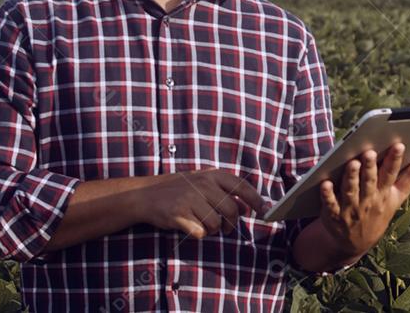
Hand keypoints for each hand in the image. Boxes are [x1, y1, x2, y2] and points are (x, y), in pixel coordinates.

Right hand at [140, 169, 264, 238]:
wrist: (145, 195)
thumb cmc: (179, 190)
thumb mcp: (203, 184)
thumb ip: (225, 193)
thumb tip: (248, 208)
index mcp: (211, 175)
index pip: (242, 187)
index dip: (256, 200)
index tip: (265, 211)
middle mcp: (203, 184)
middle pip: (231, 210)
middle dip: (231, 224)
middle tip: (225, 229)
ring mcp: (190, 199)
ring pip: (217, 224)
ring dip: (213, 230)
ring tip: (203, 224)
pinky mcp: (179, 214)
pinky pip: (200, 232)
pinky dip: (199, 234)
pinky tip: (190, 227)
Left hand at [318, 143, 409, 257]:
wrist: (354, 244)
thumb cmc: (376, 213)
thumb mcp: (396, 199)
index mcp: (384, 194)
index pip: (391, 174)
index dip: (395, 160)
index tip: (399, 145)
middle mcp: (368, 201)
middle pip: (369, 181)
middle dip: (370, 167)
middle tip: (370, 152)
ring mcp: (350, 209)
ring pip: (350, 190)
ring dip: (351, 177)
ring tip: (352, 163)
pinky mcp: (333, 214)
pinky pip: (329, 203)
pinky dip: (327, 194)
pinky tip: (325, 183)